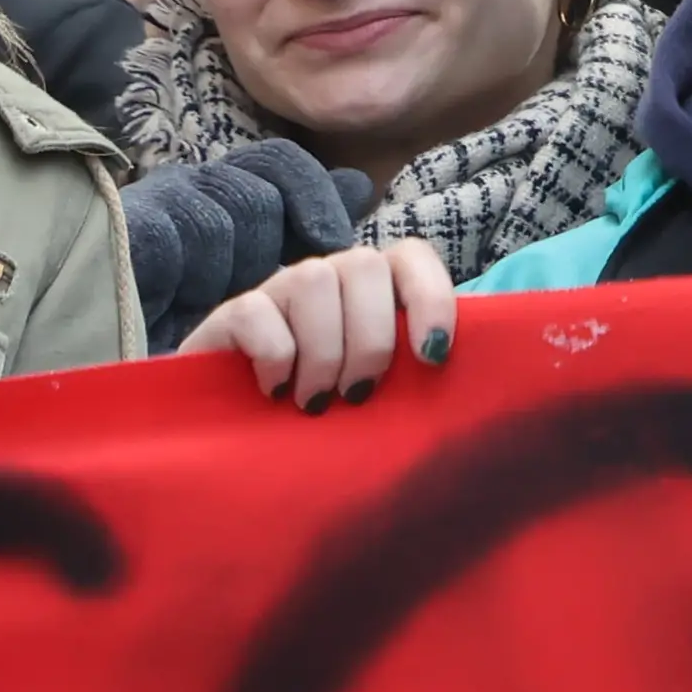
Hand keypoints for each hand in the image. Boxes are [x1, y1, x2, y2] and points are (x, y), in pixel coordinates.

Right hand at [180, 240, 457, 408]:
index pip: (411, 257)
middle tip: (358, 396)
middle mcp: (329, 276)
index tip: (432, 357)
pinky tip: (275, 393)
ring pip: (313, 281)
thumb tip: (460, 372)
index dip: (431, 298)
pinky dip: (276, 358)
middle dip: (371, 340)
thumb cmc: (326, 410)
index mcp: (373, 288)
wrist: (235, 434)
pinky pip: (257, 314)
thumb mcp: (378, 391)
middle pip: (365, 266)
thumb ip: (415, 372)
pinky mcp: (231, 314)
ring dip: (323, 352)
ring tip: (316, 401)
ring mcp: (278, 289)